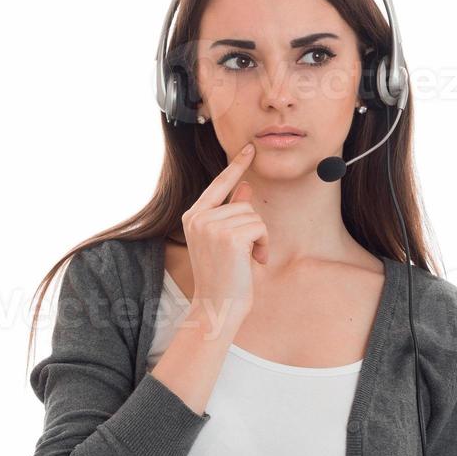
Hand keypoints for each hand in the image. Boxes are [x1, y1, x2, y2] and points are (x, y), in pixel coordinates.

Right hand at [180, 142, 269, 325]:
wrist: (217, 307)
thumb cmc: (223, 278)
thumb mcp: (226, 242)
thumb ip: (232, 213)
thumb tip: (245, 187)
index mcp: (193, 217)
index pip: (218, 184)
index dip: (236, 166)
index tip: (249, 148)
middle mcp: (198, 218)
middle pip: (244, 204)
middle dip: (253, 228)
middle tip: (247, 253)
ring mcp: (211, 226)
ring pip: (253, 215)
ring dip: (259, 238)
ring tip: (248, 259)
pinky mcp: (229, 236)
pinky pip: (259, 227)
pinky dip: (263, 244)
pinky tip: (254, 261)